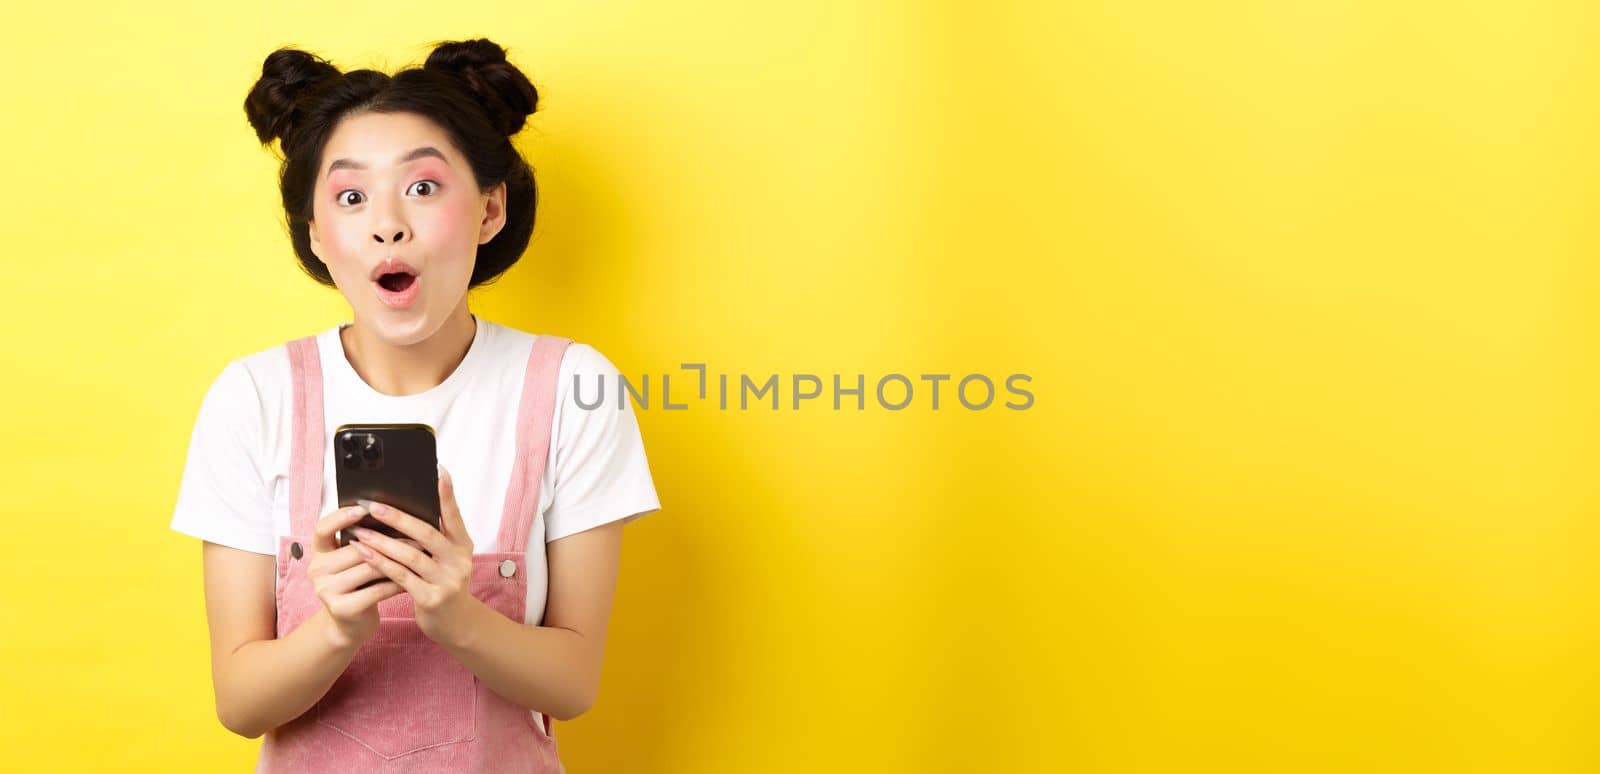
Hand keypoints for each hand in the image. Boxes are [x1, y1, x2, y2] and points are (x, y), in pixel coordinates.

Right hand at [306, 503, 405, 649]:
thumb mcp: (353, 562)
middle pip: (356, 548)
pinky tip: (415, 576)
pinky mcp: (342, 608)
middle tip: (415, 531)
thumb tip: (394, 513)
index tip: (364, 508)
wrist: (351, 624)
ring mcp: (326, 590)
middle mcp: (317, 570)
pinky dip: (398, 582)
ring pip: (369, 568)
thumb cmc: (358, 585)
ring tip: (420, 551)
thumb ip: (363, 541)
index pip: (322, 529)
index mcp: (318, 553)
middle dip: (388, 540)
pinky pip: (377, 589)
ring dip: (398, 559)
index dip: (340, 517)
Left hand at [350, 464, 480, 646]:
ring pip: (410, 556)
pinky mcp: (431, 599)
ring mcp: (447, 581)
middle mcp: (459, 561)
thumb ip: (435, 537)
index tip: (437, 470)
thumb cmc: (443, 583)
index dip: (446, 493)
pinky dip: (381, 563)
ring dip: (382, 542)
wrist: (454, 623)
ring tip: (360, 532)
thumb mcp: (446, 558)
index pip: (454, 515)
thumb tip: (407, 508)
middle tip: (373, 506)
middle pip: (427, 534)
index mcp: (463, 545)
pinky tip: (365, 554)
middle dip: (398, 518)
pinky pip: (401, 577)